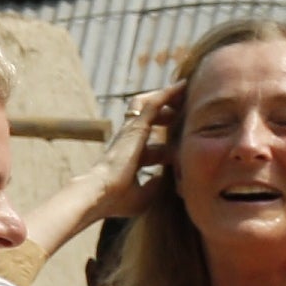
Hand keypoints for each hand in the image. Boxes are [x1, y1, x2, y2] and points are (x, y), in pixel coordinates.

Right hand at [93, 86, 174, 216]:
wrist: (99, 195)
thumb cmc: (116, 200)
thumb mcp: (144, 195)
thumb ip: (156, 184)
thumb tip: (167, 177)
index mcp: (129, 155)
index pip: (148, 139)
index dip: (166, 136)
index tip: (182, 134)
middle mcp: (128, 139)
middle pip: (148, 117)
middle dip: (167, 111)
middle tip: (186, 107)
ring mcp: (130, 131)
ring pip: (148, 104)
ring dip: (165, 97)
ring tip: (184, 90)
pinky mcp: (135, 126)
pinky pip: (153, 103)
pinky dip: (167, 93)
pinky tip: (182, 85)